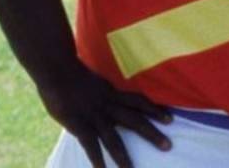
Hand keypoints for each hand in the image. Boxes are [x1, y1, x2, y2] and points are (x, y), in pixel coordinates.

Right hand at [36, 61, 171, 167]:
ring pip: (114, 138)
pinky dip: (97, 158)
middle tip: (168, 146)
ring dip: (123, 156)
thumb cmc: (71, 73)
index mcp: (112, 93)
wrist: (58, 69)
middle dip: (152, 134)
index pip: (139, 101)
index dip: (155, 110)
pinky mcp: (79, 125)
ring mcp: (94, 116)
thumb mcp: (94, 81)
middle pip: (135, 121)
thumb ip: (102, 92)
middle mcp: (109, 105)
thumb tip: (107, 97)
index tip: (170, 118)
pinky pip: (90, 145)